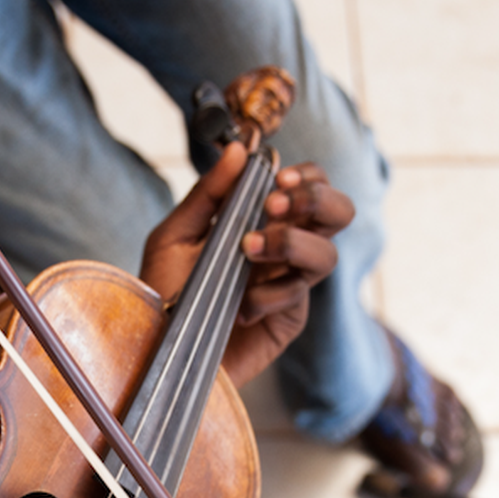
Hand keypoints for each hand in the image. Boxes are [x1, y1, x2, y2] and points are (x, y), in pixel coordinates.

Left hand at [139, 142, 350, 387]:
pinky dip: (269, 293)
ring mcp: (290, 284)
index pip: (309, 186)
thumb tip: (240, 149)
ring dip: (292, 243)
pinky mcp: (289, 320)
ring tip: (249, 250)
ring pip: (327, 255)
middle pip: (339, 213)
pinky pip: (298, 296)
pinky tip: (240, 305)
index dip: (309, 177)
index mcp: (263, 220)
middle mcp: (284, 249)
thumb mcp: (175, 236)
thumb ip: (209, 194)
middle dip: (317, 201)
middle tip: (275, 206)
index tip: (280, 179)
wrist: (159, 348)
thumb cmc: (165, 292)